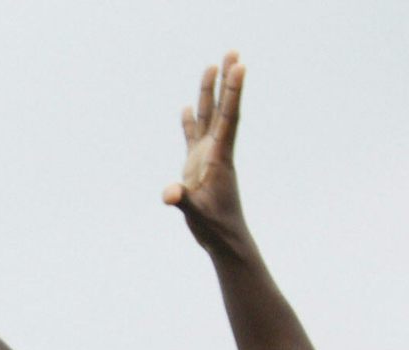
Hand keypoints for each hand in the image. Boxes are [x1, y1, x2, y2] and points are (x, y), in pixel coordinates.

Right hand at [165, 53, 248, 256]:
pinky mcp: (198, 166)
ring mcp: (207, 157)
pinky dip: (189, 120)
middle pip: (222, 108)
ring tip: (213, 65)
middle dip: (226, 81)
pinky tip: (185, 107)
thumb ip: (183, 201)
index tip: (239, 66)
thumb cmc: (215, 227)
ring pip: (209, 117)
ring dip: (211, 92)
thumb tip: (170, 193)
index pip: (228, 118)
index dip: (233, 92)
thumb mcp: (198, 215)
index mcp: (219, 157)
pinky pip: (193, 136)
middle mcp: (216, 151)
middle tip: (232, 53)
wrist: (224, 238)